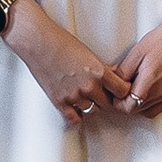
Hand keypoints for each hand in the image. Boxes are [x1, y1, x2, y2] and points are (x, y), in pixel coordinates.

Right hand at [1, 0, 133, 124]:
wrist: (38, 42)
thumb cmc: (61, 42)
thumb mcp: (89, 54)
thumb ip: (102, 70)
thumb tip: (114, 79)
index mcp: (99, 72)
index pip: (123, 91)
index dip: (123, 92)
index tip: (120, 91)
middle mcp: (88, 86)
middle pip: (108, 103)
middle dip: (107, 99)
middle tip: (102, 93)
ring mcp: (74, 96)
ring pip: (93, 111)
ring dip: (92, 105)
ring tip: (87, 96)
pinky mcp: (59, 101)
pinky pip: (74, 119)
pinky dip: (76, 115)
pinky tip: (76, 108)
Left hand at [114, 13, 161, 116]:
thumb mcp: (139, 51)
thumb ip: (124, 70)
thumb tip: (113, 82)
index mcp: (150, 81)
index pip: (128, 107)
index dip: (116, 102)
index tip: (113, 93)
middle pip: (137, 110)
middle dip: (124, 102)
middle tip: (119, 88)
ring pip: (148, 111)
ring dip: (137, 103)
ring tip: (133, 88)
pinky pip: (160, 107)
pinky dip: (150, 103)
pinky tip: (147, 91)